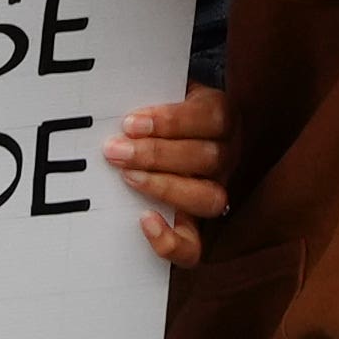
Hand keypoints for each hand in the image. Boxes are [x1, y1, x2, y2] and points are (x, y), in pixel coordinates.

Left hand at [104, 84, 228, 268]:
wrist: (162, 141)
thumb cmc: (156, 115)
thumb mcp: (159, 92)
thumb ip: (147, 92)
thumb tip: (113, 100)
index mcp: (219, 116)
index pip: (212, 117)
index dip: (173, 121)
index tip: (131, 122)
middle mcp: (226, 155)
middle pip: (209, 158)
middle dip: (156, 154)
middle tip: (116, 150)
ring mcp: (216, 192)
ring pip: (209, 197)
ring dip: (164, 187)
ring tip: (128, 176)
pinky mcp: (197, 229)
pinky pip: (195, 246)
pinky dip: (171, 241)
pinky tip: (146, 221)